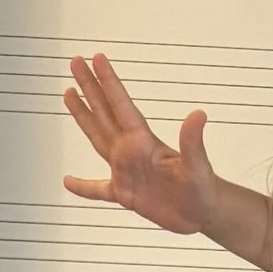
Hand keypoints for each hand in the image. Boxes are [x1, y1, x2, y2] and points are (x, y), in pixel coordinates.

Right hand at [61, 54, 229, 233]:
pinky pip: (97, 190)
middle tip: (76, 62)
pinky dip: (83, 187)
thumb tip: (199, 115)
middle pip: (104, 113)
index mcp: (143, 141)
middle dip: (89, 87)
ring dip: (83, 116)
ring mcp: (125, 170)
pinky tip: (68, 181)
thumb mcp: (197, 165)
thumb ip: (192, 141)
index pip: (121, 105)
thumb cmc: (203, 189)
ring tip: (69, 95)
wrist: (203, 213)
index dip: (108, 81)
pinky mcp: (124, 194)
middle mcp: (130, 150)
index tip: (96, 58)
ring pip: (97, 138)